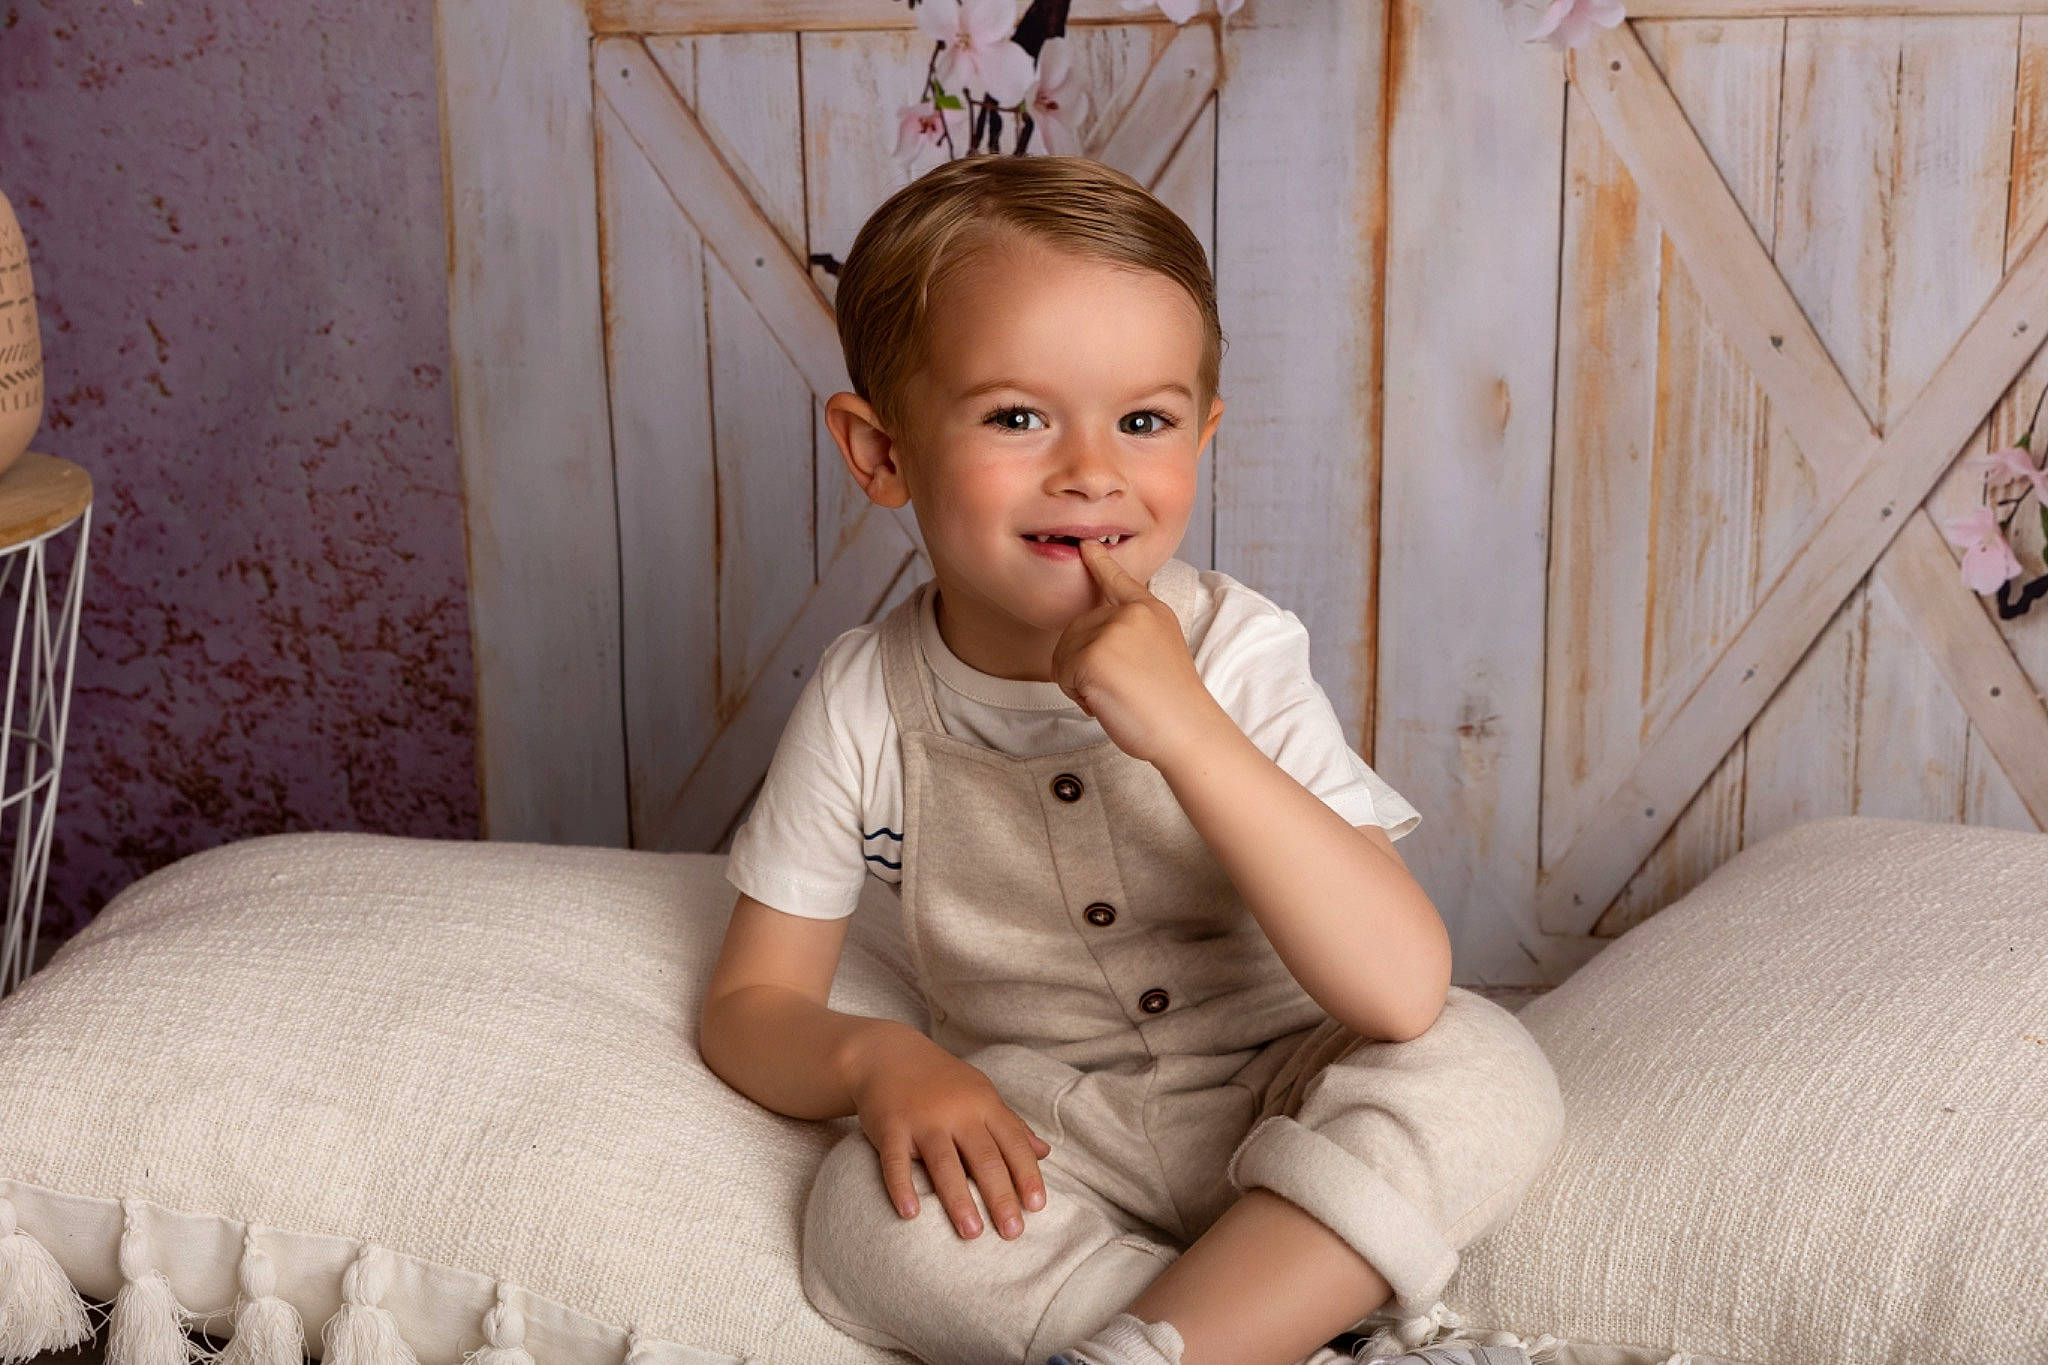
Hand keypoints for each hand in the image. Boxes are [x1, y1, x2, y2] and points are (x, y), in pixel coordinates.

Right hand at [847, 1026, 1051, 1239]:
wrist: (887, 1054)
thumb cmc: (941, 1081)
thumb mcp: (981, 1094)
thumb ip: (1012, 1125)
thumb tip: (1045, 1153)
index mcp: (983, 1104)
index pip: (1012, 1143)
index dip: (1026, 1174)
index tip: (1037, 1206)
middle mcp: (956, 1111)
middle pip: (984, 1158)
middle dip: (1000, 1196)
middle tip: (1013, 1232)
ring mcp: (922, 1119)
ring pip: (944, 1163)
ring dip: (958, 1200)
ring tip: (972, 1233)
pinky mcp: (890, 1127)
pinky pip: (895, 1161)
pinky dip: (901, 1186)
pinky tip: (910, 1213)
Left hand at [1052, 538, 1228, 765]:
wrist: (1187, 730)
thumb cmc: (1172, 705)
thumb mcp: (1157, 652)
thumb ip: (1129, 634)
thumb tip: (1088, 639)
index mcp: (1151, 610)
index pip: (1119, 581)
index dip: (1100, 563)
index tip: (1087, 545)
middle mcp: (1131, 613)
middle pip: (1076, 629)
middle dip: (1083, 664)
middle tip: (1117, 689)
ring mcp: (1112, 631)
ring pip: (1065, 653)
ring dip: (1078, 681)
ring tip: (1114, 696)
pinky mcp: (1094, 655)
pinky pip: (1063, 674)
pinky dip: (1077, 695)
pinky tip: (1105, 703)